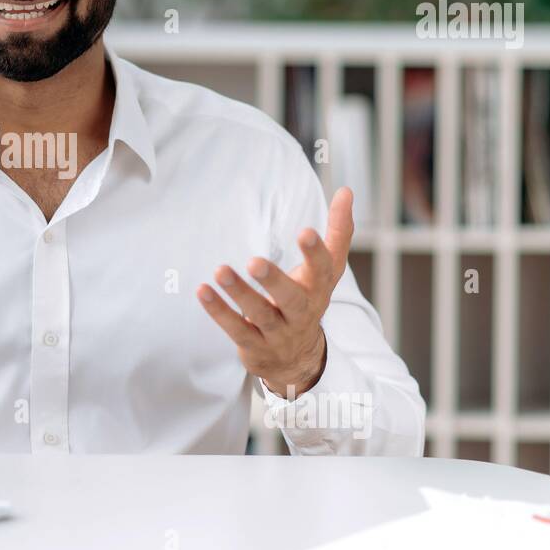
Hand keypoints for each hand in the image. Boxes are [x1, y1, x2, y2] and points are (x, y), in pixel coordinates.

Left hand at [196, 186, 354, 398]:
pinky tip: (203, 291)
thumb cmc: (309, 300)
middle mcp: (302, 313)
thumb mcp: (327, 271)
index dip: (316, 253)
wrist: (298, 359)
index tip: (305, 232)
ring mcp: (278, 333)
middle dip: (274, 281)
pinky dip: (219, 311)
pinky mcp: (255, 346)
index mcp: (319, 289)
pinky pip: (236, 329)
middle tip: (254, 261)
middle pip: (291, 299)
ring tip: (220, 270)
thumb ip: (338, 231)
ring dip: (239, 293)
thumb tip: (346, 191)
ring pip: (260, 315)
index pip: (323, 270)